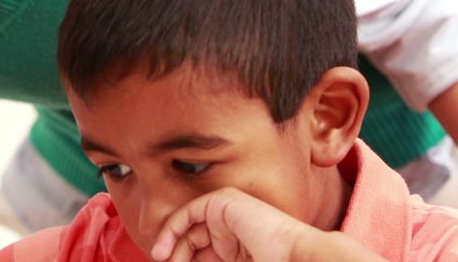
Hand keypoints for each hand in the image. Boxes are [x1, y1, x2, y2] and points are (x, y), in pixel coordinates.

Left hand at [148, 187, 310, 261]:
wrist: (294, 258)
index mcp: (237, 249)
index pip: (201, 255)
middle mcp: (232, 230)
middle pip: (192, 240)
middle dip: (176, 255)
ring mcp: (229, 213)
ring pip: (188, 226)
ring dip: (170, 244)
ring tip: (162, 260)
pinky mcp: (224, 201)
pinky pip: (189, 211)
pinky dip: (173, 228)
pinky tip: (164, 247)